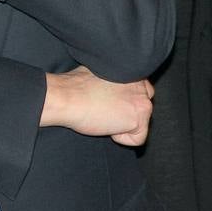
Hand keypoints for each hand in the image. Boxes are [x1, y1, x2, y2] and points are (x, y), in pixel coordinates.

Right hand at [39, 65, 153, 145]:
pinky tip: (106, 126)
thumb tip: (114, 88)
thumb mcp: (99, 74)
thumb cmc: (75, 86)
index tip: (110, 104)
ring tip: (103, 116)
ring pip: (141, 124)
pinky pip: (138, 139)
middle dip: (128, 114)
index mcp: (131, 71)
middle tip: (106, 112)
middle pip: (144, 108)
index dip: (126, 102)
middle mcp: (141, 84)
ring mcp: (142, 101)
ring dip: (122, 125)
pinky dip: (121, 138)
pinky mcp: (138, 118)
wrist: (67, 97)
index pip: (143, 91)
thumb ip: (115, 80)